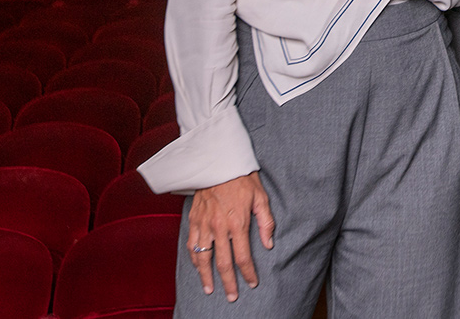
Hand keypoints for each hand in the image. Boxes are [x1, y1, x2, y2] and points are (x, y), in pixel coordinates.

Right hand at [186, 172, 275, 300]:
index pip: (243, 256)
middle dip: (228, 282)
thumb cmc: (242, 178)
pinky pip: (191, 245)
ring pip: (203, 258)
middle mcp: (219, 227)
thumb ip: (266, 221)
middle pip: (223, 263)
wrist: (217, 162)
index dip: (248, 273)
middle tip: (232, 296)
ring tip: (210, 289)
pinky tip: (198, 268)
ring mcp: (204, 225)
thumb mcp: (261, 197)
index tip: (252, 283)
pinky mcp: (193, 220)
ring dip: (206, 276)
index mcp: (237, 223)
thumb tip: (268, 244)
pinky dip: (194, 259)